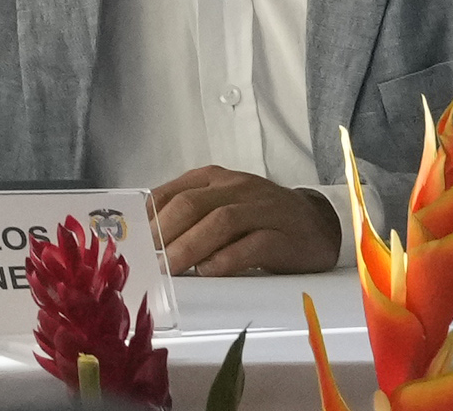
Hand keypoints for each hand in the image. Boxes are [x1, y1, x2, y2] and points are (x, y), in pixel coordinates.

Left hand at [150, 166, 342, 274]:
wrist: (318, 223)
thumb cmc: (261, 218)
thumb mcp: (222, 205)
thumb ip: (191, 215)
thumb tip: (151, 241)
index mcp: (215, 179)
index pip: (173, 192)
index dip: (149, 217)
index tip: (134, 241)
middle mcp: (237, 188)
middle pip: (192, 205)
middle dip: (165, 234)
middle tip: (149, 261)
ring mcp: (262, 209)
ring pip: (219, 222)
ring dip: (190, 247)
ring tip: (172, 269)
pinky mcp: (284, 236)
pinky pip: (252, 245)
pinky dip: (227, 259)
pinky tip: (210, 272)